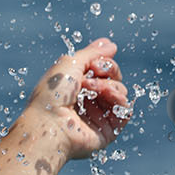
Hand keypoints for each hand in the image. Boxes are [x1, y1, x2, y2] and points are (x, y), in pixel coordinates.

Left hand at [22, 37, 129, 159]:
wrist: (49, 123)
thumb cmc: (52, 94)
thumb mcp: (69, 64)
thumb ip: (92, 53)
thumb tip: (111, 45)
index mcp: (74, 85)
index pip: (101, 68)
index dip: (103, 62)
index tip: (94, 63)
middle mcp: (86, 100)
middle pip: (114, 78)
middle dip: (109, 70)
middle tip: (93, 73)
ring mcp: (97, 115)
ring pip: (121, 91)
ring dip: (109, 85)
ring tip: (90, 88)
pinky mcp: (108, 129)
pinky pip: (125, 110)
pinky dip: (119, 99)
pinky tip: (107, 95)